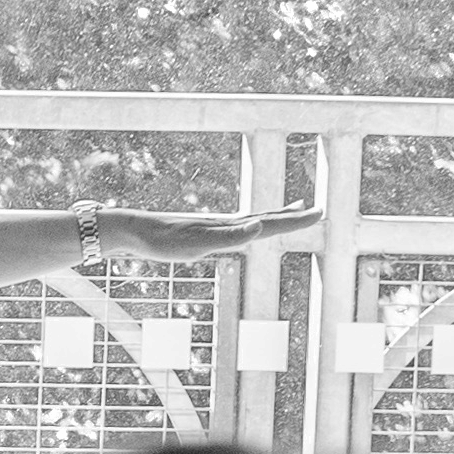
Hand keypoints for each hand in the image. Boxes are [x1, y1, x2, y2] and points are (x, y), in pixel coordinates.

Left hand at [98, 204, 320, 261]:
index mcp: (229, 227)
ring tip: (293, 210)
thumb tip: (258, 228)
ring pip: (252, 221)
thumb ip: (228, 237)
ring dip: (275, 217)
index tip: (319, 213)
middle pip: (265, 218)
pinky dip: (250, 225)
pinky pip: (235, 227)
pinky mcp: (202, 231)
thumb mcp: (197, 243)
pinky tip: (248, 226)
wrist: (134, 232)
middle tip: (316, 210)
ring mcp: (215, 226)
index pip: (269, 223)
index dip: (294, 221)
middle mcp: (225, 224)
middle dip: (291, 217)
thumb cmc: (164, 241)